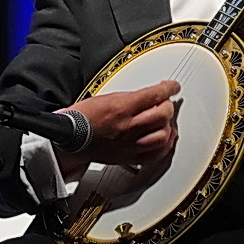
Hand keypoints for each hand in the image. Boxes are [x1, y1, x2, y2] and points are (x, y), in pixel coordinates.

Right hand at [60, 80, 179, 173]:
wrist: (70, 137)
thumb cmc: (82, 118)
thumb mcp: (106, 97)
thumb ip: (130, 98)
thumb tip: (148, 96)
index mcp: (121, 108)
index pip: (154, 95)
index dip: (169, 88)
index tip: (173, 87)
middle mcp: (128, 126)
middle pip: (162, 115)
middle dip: (168, 106)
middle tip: (167, 103)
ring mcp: (130, 144)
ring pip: (162, 136)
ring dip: (169, 127)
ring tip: (167, 122)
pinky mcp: (129, 157)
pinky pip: (155, 155)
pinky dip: (165, 147)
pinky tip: (165, 140)